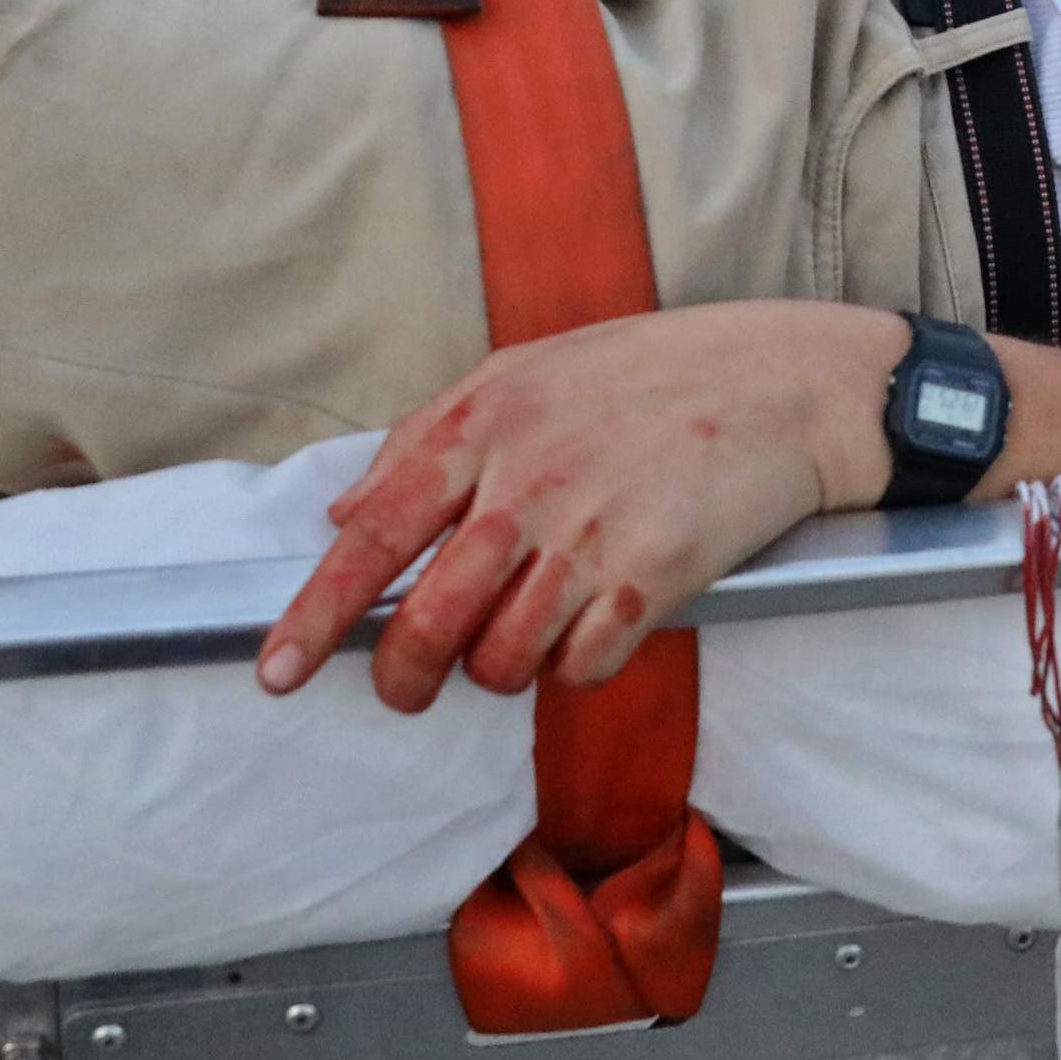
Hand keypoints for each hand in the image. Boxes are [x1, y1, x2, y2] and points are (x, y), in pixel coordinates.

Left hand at [258, 302, 902, 710]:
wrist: (783, 382)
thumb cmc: (651, 374)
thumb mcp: (527, 370)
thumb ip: (426, 437)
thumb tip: (341, 511)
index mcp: (484, 423)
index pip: (373, 536)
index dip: (314, 614)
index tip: (277, 672)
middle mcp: (527, 482)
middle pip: (427, 623)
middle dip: (403, 676)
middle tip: (408, 688)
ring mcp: (591, 535)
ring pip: (500, 662)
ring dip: (501, 669)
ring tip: (527, 634)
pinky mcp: (652, 580)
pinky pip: (580, 669)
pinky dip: (577, 666)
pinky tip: (599, 623)